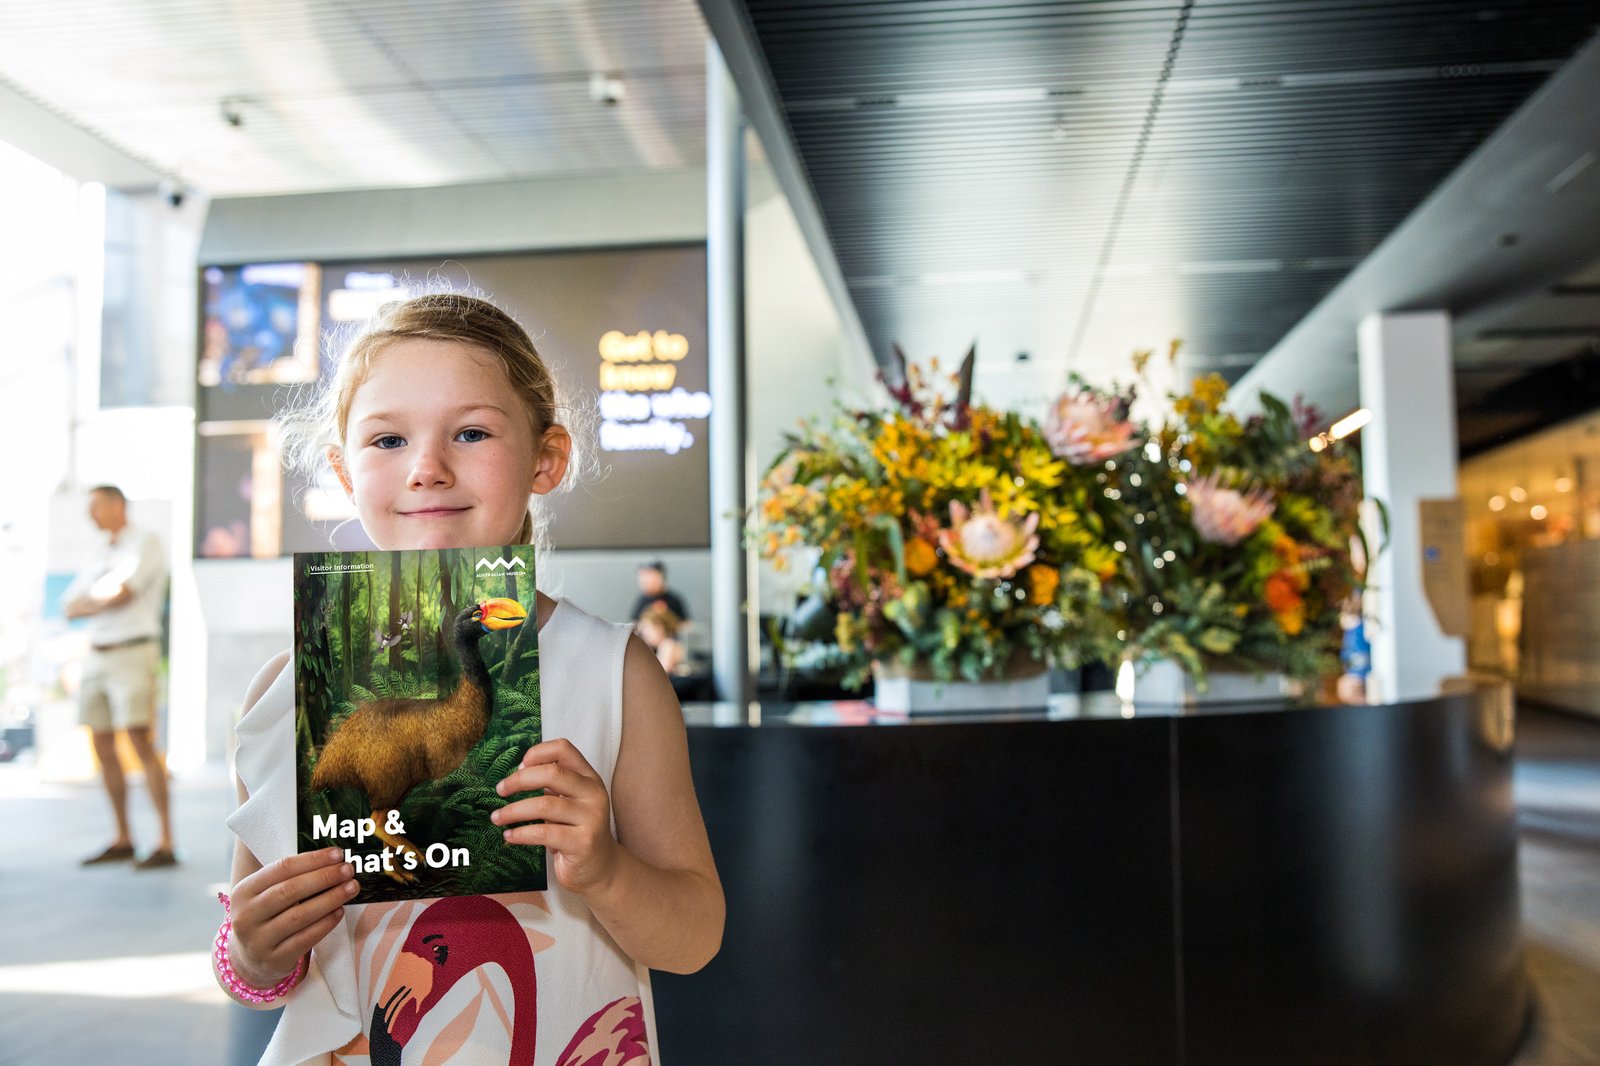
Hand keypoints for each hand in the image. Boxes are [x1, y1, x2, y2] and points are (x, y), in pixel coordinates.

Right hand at [227, 847, 358, 987]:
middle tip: (348, 870)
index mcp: (243, 891)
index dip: (312, 859)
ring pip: (299, 916)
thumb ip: (290, 877)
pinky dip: (325, 923)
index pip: (281, 868)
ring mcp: (258, 940)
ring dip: (330, 899)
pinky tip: (339, 911)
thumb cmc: (267, 916)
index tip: (337, 854)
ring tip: (351, 888)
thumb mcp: (266, 894)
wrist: (252, 959)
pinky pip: (305, 939)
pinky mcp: (274, 959)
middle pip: (290, 891)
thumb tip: (332, 860)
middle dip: (324, 877)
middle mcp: (246, 916)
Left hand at [492, 738, 619, 896]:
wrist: (601, 867)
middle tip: (500, 790)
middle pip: (552, 773)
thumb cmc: (577, 831)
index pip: (564, 749)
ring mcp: (591, 818)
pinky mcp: (583, 842)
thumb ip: (553, 786)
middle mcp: (593, 794)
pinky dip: (521, 833)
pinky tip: (509, 836)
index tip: (519, 766)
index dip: (538, 753)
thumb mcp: (570, 802)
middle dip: (519, 780)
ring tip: (497, 817)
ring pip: (544, 805)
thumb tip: (517, 774)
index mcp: (588, 778)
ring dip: (513, 810)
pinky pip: (544, 833)